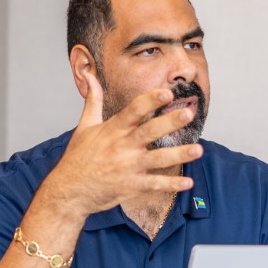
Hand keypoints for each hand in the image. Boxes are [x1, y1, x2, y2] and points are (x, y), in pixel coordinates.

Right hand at [38, 72, 201, 219]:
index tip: (167, 93)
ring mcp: (127, 167)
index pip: (134, 110)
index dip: (150, 100)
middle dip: (170, 122)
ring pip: (157, 159)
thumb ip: (93, 101)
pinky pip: (154, 184)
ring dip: (179, 154)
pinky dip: (171, 184)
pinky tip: (189, 182)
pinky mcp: (130, 185)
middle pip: (149, 131)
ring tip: (198, 149)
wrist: (69, 191)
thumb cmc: (77, 157)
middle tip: (188, 114)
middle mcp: (122, 147)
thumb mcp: (84, 126)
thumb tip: (90, 76)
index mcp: (113, 129)